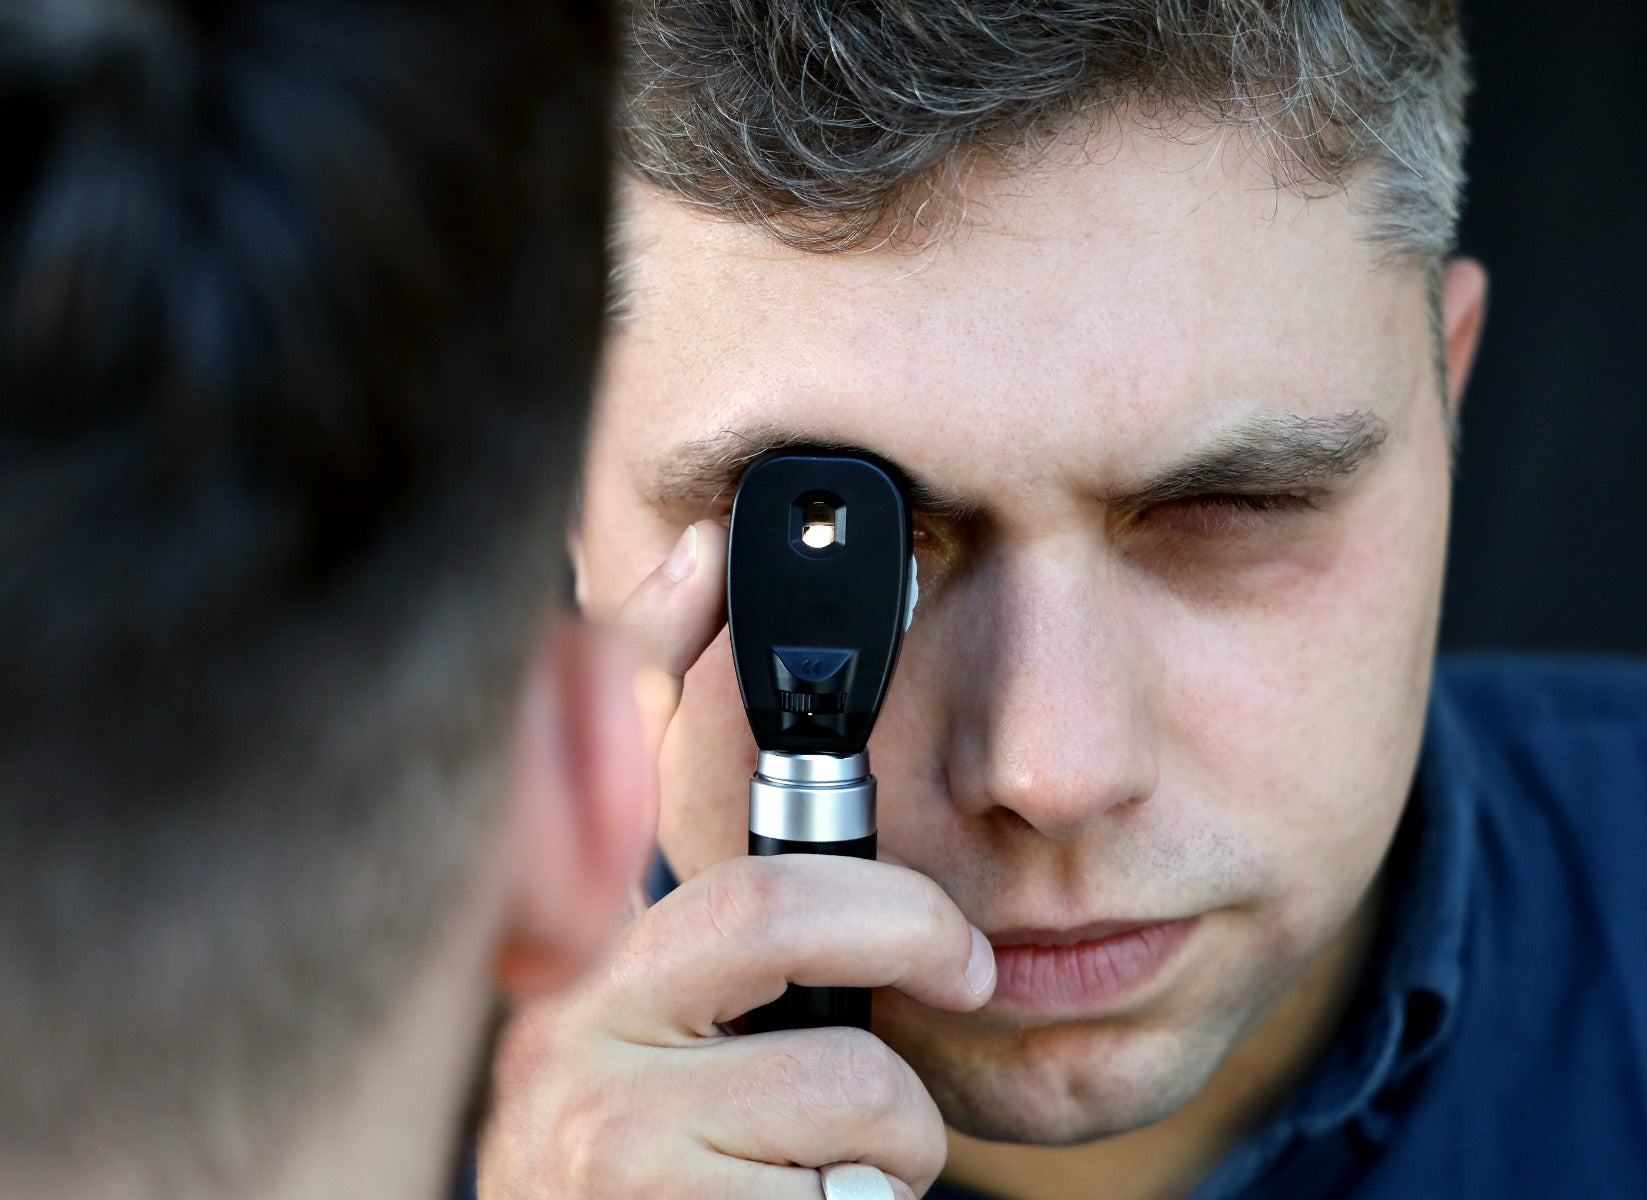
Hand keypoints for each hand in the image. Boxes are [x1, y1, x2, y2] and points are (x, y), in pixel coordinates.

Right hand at [478, 522, 996, 1198]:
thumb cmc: (668, 1173)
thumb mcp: (677, 1033)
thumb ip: (717, 897)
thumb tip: (709, 633)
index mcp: (585, 960)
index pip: (639, 784)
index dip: (676, 657)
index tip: (720, 554)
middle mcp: (567, 1025)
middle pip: (770, 905)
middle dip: (910, 927)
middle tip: (969, 967)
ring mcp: (599, 1127)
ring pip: (842, 1074)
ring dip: (900, 1126)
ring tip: (860, 1155)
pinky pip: (840, 1187)